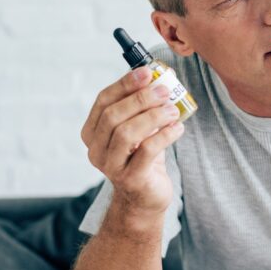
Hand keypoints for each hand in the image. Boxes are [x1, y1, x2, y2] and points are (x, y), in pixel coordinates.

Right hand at [81, 66, 184, 217]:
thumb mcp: (139, 129)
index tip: (147, 72)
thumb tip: (162, 77)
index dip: (124, 84)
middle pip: (113, 116)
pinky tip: (178, 128)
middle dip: (141, 99)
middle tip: (165, 91)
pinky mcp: (131, 179)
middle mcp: (96, 150)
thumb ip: (143, 107)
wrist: (145, 196)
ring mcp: (111, 166)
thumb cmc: (142, 157)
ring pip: (126, 134)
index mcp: (92, 132)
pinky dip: (164, 136)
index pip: (103, 101)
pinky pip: (147, 151)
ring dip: (153, 117)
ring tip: (173, 110)